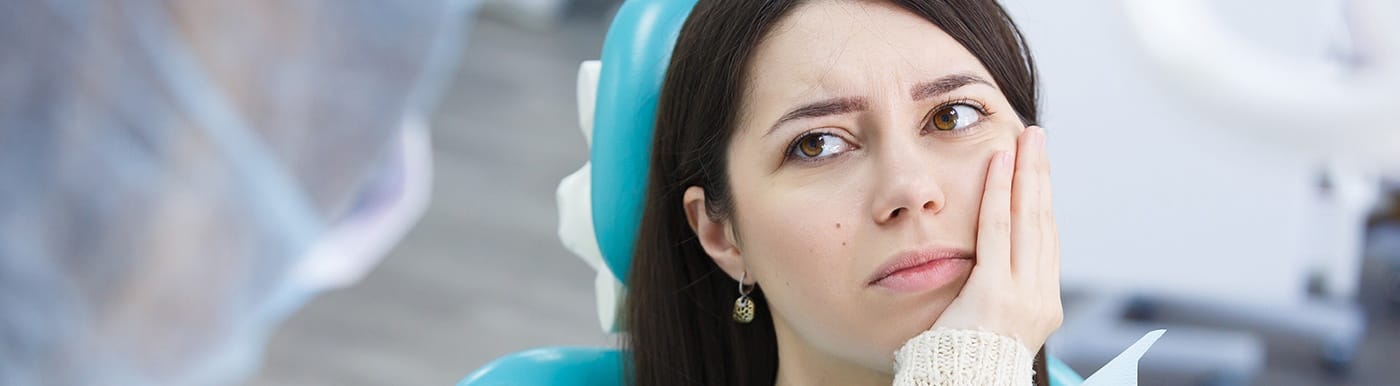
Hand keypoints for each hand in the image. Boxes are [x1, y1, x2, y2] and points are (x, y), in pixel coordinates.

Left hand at [931, 125, 1061, 351]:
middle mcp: (1040, 298)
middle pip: (1042, 222)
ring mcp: (1022, 295)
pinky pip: (995, 230)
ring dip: (1026, 174)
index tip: (1037, 170)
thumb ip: (994, 290)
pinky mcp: (994, 293)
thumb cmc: (962, 363)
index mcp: (1042, 305)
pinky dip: (997, 193)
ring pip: (1026, 220)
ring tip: (1025, 139)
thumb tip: (984, 264)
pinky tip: (998, 163)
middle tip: (1038, 138)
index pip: (1045, 241)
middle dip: (1040, 176)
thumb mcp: (988, 322)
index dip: (1041, 201)